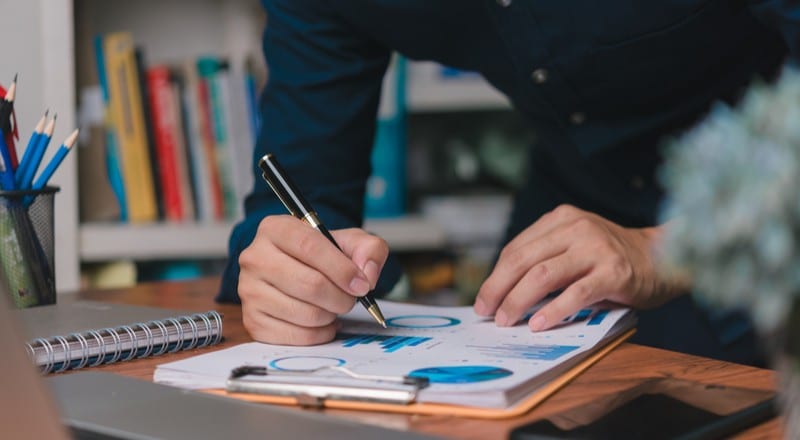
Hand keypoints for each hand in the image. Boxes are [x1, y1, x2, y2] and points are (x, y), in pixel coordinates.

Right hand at [238, 215, 387, 344]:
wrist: (298, 271)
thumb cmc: (322, 256)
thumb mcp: (350, 241)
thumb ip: (369, 249)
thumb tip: (366, 276)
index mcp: (276, 229)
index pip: (310, 246)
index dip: (342, 269)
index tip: (362, 284)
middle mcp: (255, 257)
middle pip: (310, 284)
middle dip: (341, 297)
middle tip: (350, 299)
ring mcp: (249, 291)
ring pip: (305, 313)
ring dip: (331, 316)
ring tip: (332, 306)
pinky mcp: (252, 320)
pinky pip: (296, 336)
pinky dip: (319, 333)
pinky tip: (322, 322)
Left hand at [473, 204, 686, 330]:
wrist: (664, 257)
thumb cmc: (611, 258)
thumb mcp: (575, 247)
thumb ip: (546, 260)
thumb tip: (504, 294)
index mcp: (561, 219)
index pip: (516, 249)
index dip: (495, 276)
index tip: (484, 299)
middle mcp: (576, 228)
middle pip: (523, 260)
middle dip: (499, 288)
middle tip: (487, 313)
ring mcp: (596, 248)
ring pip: (543, 275)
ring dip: (519, 300)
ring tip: (507, 320)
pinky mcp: (614, 272)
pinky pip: (575, 293)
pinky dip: (554, 310)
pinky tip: (539, 324)